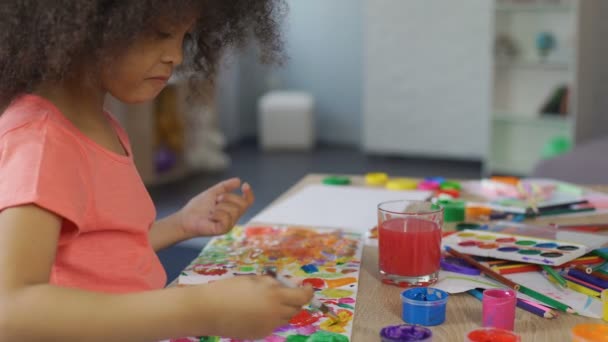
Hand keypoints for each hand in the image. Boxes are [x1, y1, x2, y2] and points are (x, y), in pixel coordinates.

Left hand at [179, 178, 253, 236]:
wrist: (186, 217)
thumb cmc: (199, 207)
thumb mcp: (213, 192)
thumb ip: (225, 186)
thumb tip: (239, 180)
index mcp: (232, 209)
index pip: (247, 202)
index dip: (249, 193)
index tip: (244, 185)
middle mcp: (233, 218)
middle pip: (242, 204)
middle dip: (229, 197)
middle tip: (216, 200)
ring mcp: (229, 225)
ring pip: (234, 211)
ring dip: (220, 207)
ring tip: (211, 211)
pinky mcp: (223, 230)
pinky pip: (226, 218)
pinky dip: (217, 214)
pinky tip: (210, 217)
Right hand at [198, 276, 313, 338]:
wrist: (209, 309)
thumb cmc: (230, 289)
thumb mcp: (254, 280)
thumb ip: (273, 283)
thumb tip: (289, 285)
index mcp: (275, 295)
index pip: (302, 296)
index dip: (307, 292)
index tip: (306, 287)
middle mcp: (276, 313)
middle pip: (295, 308)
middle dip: (294, 300)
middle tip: (285, 292)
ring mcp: (268, 326)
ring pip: (285, 318)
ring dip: (283, 309)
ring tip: (266, 301)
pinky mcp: (260, 334)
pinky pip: (272, 325)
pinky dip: (270, 318)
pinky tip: (255, 312)